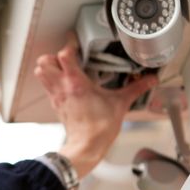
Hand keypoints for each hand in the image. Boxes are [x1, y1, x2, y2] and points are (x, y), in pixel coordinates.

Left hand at [34, 34, 157, 178]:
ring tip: (63, 67)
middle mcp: (62, 87)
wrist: (86, 146)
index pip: (64, 55)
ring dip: (48, 67)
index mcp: (76, 82)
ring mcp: (56, 95)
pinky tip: (65, 83)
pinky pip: (46, 86)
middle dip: (53, 55)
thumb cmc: (99, 127)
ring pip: (40, 73)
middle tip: (67, 56)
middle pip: (44, 62)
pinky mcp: (55, 104)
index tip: (77, 43)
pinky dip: (51, 80)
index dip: (69, 45)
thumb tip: (150, 80)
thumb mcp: (120, 103)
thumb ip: (136, 88)